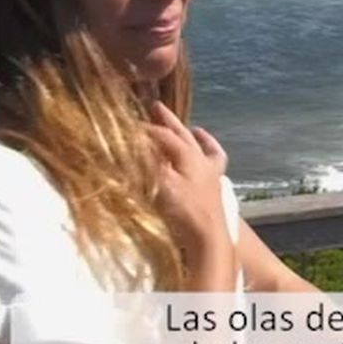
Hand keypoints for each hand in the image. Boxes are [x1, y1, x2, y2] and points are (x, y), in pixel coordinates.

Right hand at [146, 100, 230, 251]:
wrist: (208, 237)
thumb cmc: (184, 210)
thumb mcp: (161, 184)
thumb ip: (148, 162)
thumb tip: (135, 144)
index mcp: (187, 154)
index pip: (162, 136)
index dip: (144, 130)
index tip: (127, 126)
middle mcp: (200, 158)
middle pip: (182, 133)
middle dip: (168, 120)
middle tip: (156, 106)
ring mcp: (210, 171)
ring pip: (200, 145)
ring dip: (190, 134)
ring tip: (192, 128)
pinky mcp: (214, 185)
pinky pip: (215, 160)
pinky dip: (210, 151)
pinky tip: (206, 152)